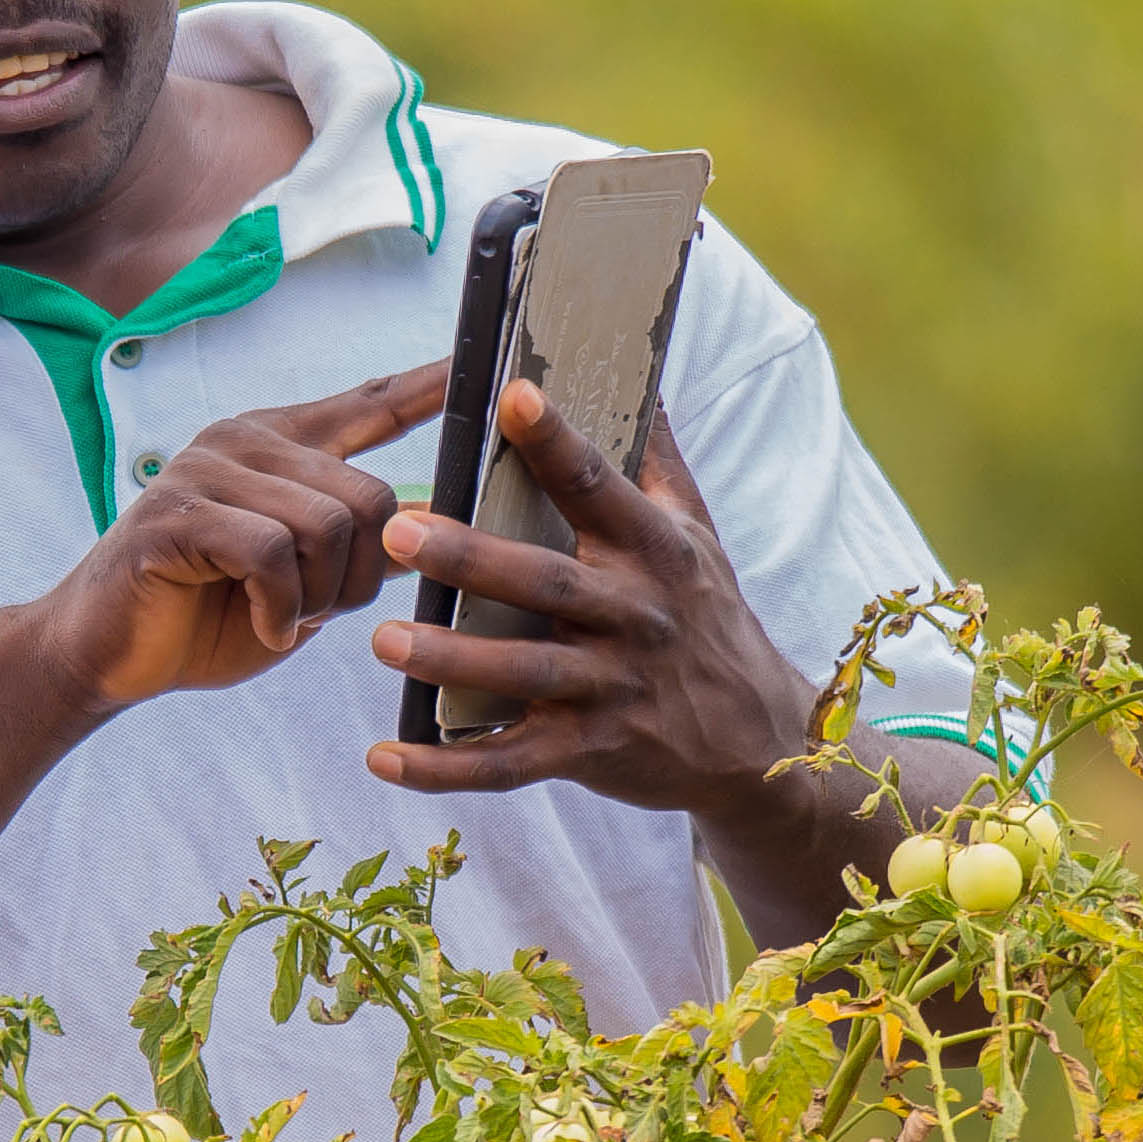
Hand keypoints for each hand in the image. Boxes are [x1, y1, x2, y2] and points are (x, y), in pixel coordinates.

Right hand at [19, 360, 447, 715]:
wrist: (106, 654)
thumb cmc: (208, 616)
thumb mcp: (303, 578)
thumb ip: (355, 542)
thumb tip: (429, 523)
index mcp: (278, 443)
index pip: (367, 404)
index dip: (425, 387)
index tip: (482, 364)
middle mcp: (244, 439)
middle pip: (370, 497)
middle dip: (363, 575)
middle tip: (317, 611)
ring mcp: (206, 470)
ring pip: (327, 527)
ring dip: (319, 596)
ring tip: (283, 617)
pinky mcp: (179, 515)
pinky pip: (272, 553)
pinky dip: (280, 607)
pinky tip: (263, 625)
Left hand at [365, 382, 815, 820]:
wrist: (758, 741)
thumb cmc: (707, 618)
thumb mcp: (698, 535)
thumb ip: (657, 461)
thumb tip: (638, 374)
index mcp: (654, 550)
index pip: (599, 485)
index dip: (557, 441)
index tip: (515, 394)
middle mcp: (635, 615)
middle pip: (546, 582)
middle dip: (471, 557)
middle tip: (398, 531)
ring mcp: (613, 687)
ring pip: (526, 671)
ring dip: (452, 660)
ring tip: (384, 638)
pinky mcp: (591, 752)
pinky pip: (510, 762)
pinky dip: (446, 767)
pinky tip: (385, 757)